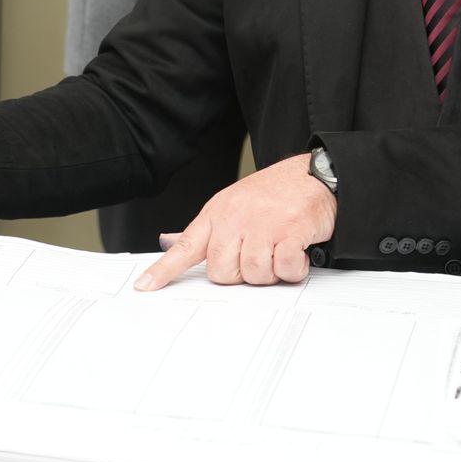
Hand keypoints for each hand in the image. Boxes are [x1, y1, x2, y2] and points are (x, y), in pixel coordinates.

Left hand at [134, 154, 336, 290]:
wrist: (315, 174)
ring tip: (280, 249)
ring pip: (254, 275)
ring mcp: (262, 224)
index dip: (163, 270)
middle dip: (242, 273)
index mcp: (218, 213)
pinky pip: (283, 269)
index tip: (144, 287)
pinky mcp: (289, 231)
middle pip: (222, 272)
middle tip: (259, 254)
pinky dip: (293, 269)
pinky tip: (296, 251)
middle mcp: (235, 218)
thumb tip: (171, 244)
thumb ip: (207, 230)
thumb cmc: (275, 193)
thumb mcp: (234, 204)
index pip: (186, 246)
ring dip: (271, 272)